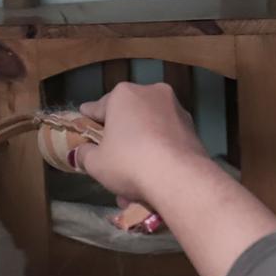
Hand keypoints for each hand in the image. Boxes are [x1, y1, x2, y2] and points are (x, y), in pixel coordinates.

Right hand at [74, 82, 211, 206]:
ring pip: (150, 132)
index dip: (89, 116)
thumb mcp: (96, 163)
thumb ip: (85, 155)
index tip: (84, 118)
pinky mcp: (193, 129)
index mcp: (124, 94)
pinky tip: (152, 180)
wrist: (179, 177)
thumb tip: (82, 152)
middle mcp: (152, 93)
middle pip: (129, 118)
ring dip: (140, 152)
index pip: (99, 106)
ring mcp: (176, 110)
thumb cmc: (129, 163)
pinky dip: (159, 156)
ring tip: (133, 182)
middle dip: (120, 140)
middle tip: (111, 161)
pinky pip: (167, 142)